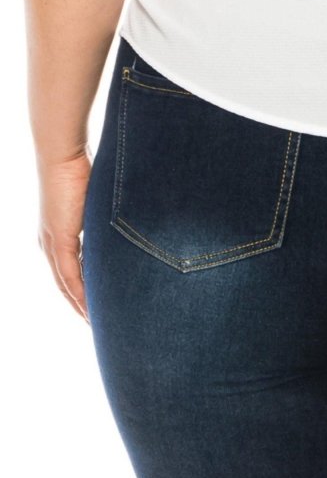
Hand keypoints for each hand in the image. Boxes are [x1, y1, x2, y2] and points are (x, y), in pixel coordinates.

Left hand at [37, 147, 91, 324]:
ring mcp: (51, 242)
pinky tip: (89, 306)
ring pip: (65, 283)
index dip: (81, 290)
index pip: (69, 270)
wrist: (62, 155)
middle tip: (98, 322)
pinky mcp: (58, 239)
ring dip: (80, 303)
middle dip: (80, 304)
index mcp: (58, 233)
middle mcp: (49, 242)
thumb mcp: (95, 200)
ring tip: (96, 321)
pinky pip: (68, 274)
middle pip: (64, 283)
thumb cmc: (80, 169)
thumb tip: (127, 222)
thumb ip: (105, 217)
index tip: (96, 305)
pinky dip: (79, 292)